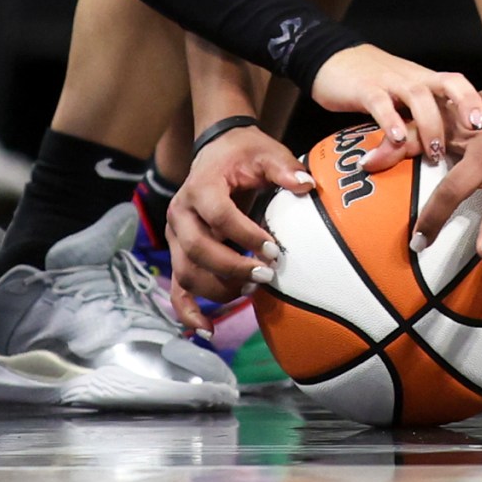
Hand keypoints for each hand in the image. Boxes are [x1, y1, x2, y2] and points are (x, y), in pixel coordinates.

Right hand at [163, 126, 311, 330]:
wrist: (217, 151)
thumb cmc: (244, 155)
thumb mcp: (266, 153)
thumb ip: (285, 168)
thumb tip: (306, 185)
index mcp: (200, 187)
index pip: (219, 217)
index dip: (246, 236)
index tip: (274, 249)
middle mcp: (180, 213)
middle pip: (198, 250)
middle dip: (233, 268)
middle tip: (268, 274)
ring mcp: (175, 237)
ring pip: (188, 273)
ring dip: (220, 288)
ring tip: (254, 288)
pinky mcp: (178, 254)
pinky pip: (177, 289)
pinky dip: (188, 312)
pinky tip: (207, 330)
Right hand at [308, 44, 481, 172]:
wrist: (329, 57)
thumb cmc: (369, 81)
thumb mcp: (398, 94)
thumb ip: (417, 116)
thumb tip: (441, 149)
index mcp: (422, 79)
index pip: (456, 82)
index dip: (474, 100)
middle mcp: (411, 77)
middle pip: (446, 84)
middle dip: (463, 108)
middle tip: (472, 137)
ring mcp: (388, 81)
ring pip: (418, 96)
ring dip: (430, 124)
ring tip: (433, 151)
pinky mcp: (363, 88)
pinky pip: (380, 103)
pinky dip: (390, 121)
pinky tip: (396, 139)